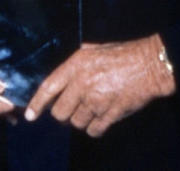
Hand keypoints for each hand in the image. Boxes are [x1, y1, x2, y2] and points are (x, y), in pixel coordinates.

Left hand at [24, 34, 175, 136]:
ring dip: (81, 119)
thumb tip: (67, 70)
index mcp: (76, 65)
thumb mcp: (94, 49)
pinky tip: (101, 118)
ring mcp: (96, 100)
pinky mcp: (110, 114)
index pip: (48, 87)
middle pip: (60, 113)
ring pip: (76, 122)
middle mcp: (83, 84)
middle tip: (74, 107)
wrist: (149, 65)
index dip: (37, 104)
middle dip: (64, 112)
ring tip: (92, 108)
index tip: (30, 115)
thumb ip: (77, 59)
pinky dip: (95, 128)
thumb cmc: (123, 54)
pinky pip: (93, 130)